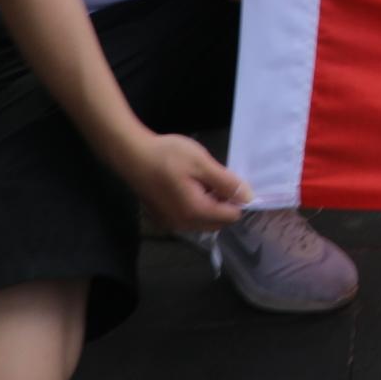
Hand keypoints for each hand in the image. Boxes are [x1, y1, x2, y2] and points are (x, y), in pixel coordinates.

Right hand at [113, 127, 252, 236]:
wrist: (131, 155)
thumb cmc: (168, 156)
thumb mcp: (202, 164)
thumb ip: (226, 183)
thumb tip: (248, 197)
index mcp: (195, 212)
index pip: (230, 217)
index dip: (238, 200)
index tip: (234, 181)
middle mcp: (183, 224)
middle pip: (217, 223)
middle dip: (225, 204)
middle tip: (219, 179)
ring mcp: (170, 223)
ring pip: (202, 222)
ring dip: (211, 206)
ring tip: (205, 180)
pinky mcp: (162, 217)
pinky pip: (189, 218)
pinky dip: (197, 207)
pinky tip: (191, 186)